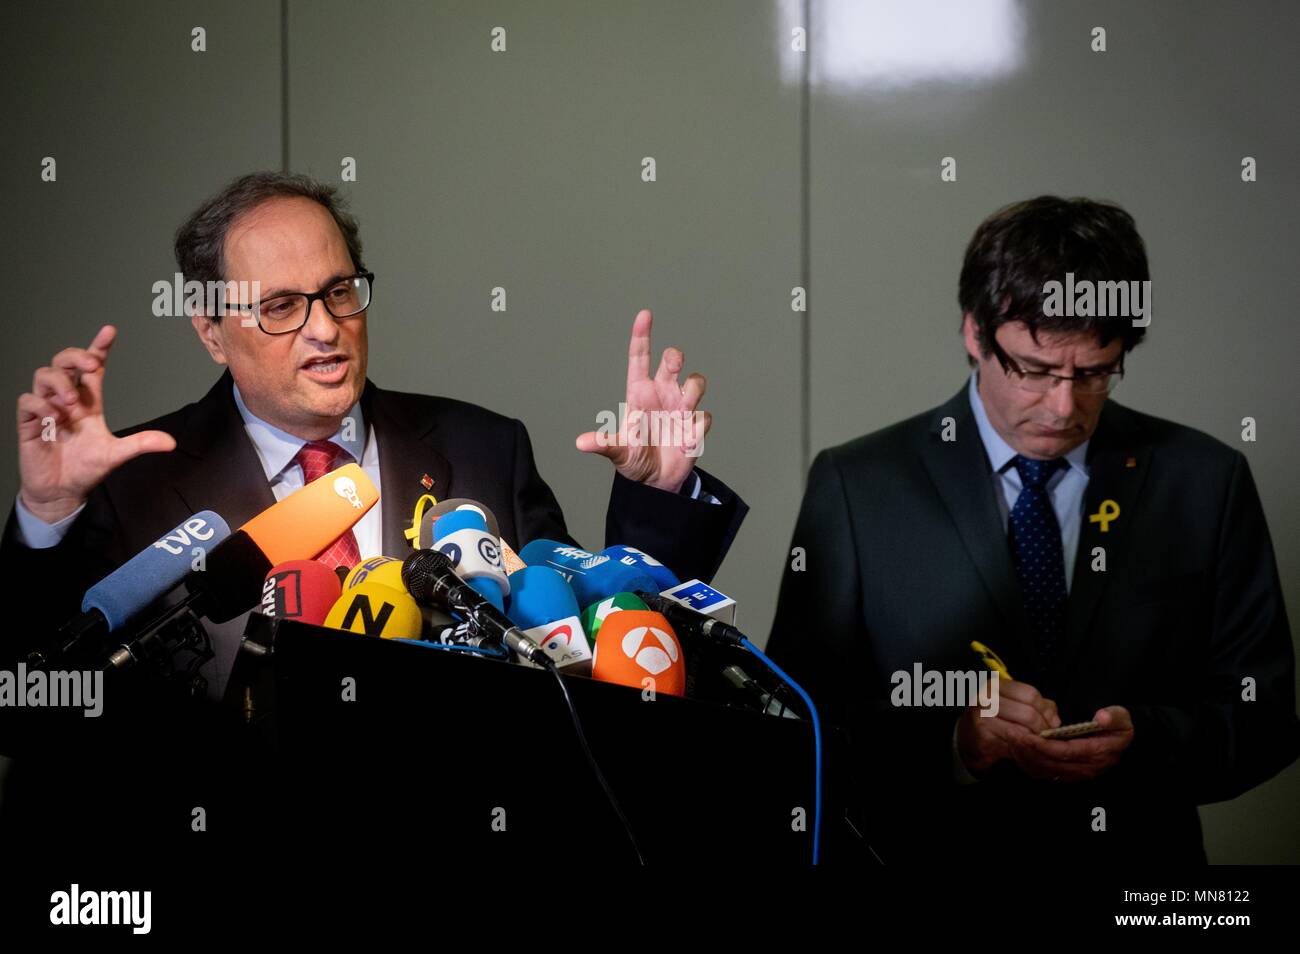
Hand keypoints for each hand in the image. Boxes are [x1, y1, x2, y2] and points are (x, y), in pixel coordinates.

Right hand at [16, 325, 175, 522]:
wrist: (62, 491)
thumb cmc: (86, 468)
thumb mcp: (116, 454)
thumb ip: (140, 444)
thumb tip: (171, 442)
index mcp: (89, 402)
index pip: (92, 367)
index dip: (98, 348)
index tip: (109, 331)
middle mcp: (67, 400)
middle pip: (64, 361)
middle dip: (76, 355)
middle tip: (90, 365)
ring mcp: (46, 409)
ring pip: (43, 375)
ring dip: (59, 383)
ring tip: (71, 403)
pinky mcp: (29, 423)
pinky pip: (28, 400)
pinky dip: (41, 405)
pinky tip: (54, 418)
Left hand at [575, 309, 710, 492]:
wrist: (655, 484)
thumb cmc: (634, 460)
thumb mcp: (618, 452)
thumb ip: (604, 445)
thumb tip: (581, 443)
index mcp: (640, 394)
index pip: (641, 358)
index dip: (643, 336)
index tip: (645, 315)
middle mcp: (662, 395)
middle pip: (673, 361)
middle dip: (675, 357)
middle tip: (674, 365)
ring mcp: (681, 408)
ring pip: (696, 382)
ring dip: (694, 390)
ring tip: (684, 412)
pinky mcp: (695, 426)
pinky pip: (703, 417)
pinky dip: (696, 428)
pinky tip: (684, 443)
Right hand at [956, 678, 1060, 775]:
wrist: (968, 739)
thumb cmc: (994, 721)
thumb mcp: (1015, 707)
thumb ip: (1037, 708)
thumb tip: (1055, 719)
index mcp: (997, 685)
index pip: (1030, 694)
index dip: (1045, 710)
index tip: (1052, 722)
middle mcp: (987, 696)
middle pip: (1029, 713)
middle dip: (1043, 728)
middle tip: (1047, 737)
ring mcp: (982, 715)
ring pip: (1023, 730)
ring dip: (1034, 740)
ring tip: (1037, 743)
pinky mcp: (982, 734)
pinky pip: (1013, 743)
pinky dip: (1023, 748)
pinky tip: (1023, 749)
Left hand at [1006, 705, 1134, 782]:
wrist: (1118, 739)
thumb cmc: (1117, 726)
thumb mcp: (1123, 718)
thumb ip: (1114, 717)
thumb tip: (1101, 718)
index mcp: (1097, 754)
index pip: (1065, 752)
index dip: (1044, 745)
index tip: (1026, 734)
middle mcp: (1084, 768)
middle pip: (1049, 763)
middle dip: (1028, 750)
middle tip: (1011, 733)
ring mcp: (1072, 773)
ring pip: (1042, 769)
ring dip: (1023, 755)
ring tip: (1010, 737)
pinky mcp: (1063, 773)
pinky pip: (1040, 771)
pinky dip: (1025, 760)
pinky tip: (1015, 746)